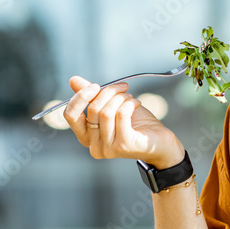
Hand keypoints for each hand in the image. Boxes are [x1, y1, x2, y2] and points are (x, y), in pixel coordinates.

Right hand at [64, 76, 183, 166]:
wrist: (159, 142)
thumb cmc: (135, 125)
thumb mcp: (111, 106)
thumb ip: (92, 96)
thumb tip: (73, 80)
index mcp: (87, 137)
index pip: (70, 115)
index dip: (80, 97)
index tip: (95, 86)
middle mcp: (94, 146)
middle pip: (92, 110)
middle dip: (108, 92)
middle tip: (122, 87)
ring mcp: (108, 148)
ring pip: (106, 112)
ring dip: (120, 97)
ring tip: (130, 98)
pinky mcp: (124, 145)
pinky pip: (121, 115)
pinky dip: (129, 104)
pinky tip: (136, 104)